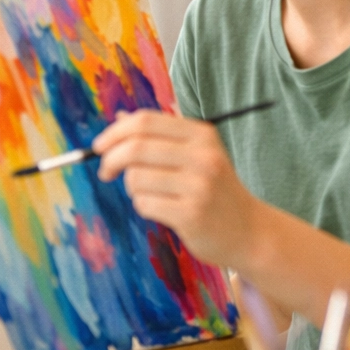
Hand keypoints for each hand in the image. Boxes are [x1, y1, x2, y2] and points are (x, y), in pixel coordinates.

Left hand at [93, 110, 263, 267]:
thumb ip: (161, 136)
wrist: (249, 230)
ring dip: (132, 188)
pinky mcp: (191, 213)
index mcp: (202, 135)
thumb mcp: (197, 154)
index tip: (100, 147)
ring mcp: (199, 185)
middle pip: (135, 148)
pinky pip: (144, 204)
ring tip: (151, 194)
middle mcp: (203, 156)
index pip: (145, 122)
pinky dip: (144, 206)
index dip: (114, 133)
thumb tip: (121, 119)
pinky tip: (163, 209)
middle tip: (106, 172)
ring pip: (135, 178)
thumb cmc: (216, 190)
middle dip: (110, 160)